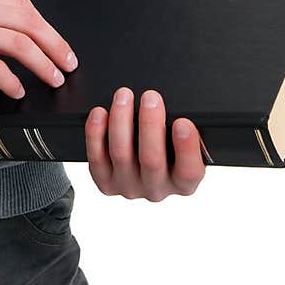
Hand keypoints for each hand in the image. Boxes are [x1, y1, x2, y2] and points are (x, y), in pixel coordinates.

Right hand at [0, 0, 75, 96]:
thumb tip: (2, 33)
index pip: (24, 7)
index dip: (47, 27)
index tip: (58, 43)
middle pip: (31, 22)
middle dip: (56, 44)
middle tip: (69, 63)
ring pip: (21, 44)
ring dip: (43, 63)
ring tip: (54, 79)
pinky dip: (12, 81)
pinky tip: (17, 91)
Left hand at [85, 88, 204, 200]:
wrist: (138, 160)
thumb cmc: (166, 144)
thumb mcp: (181, 139)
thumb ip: (183, 127)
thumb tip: (179, 106)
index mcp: (183, 182)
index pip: (189, 172)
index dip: (187, 147)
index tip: (183, 122)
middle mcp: (156, 189)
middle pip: (152, 160)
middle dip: (150, 124)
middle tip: (150, 97)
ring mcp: (129, 187)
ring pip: (121, 155)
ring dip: (121, 121)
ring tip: (123, 96)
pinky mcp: (105, 182)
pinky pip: (96, 158)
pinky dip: (95, 133)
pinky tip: (100, 113)